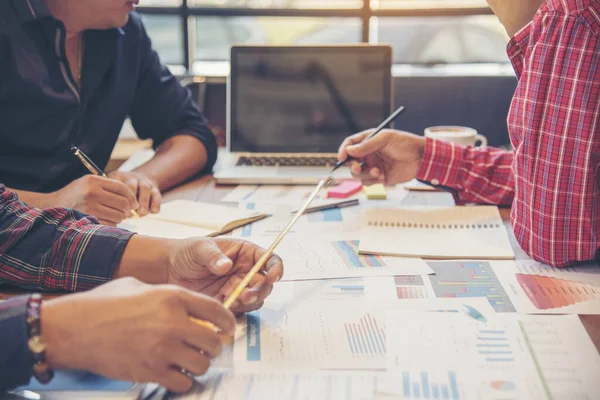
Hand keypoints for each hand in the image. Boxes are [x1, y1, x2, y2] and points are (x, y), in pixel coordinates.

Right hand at [42, 278, 234, 392]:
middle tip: (208, 347)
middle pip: (213, 342)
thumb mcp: (139, 286)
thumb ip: (166, 294)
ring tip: (191, 360)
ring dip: (200, 364)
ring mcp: (163, 349)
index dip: (228, 321)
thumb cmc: (103, 304)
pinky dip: (183, 380)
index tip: (228, 328)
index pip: (217, 311)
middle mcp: (173, 323)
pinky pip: (183, 382)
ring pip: (202, 364)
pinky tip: (176, 373)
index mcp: (173, 297)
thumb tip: (184, 305)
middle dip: (214, 346)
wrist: (75, 329)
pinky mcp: (151, 371)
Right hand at [51, 175, 138, 225]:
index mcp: (94, 181)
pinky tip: (107, 221)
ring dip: (120, 218)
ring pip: (118, 215)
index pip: (122, 188)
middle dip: (128, 209)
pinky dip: (112, 224)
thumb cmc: (74, 195)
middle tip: (127, 212)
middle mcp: (92, 192)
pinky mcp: (88, 220)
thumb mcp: (88, 183)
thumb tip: (131, 199)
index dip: (131, 197)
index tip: (134, 204)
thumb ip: (107, 187)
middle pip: (123, 203)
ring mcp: (90, 207)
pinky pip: (110, 224)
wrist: (51, 206)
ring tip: (115, 216)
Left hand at [107, 171, 160, 215]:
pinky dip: (156, 203)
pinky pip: (156, 194)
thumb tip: (113, 213)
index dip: (117, 197)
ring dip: (143, 202)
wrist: (139, 179)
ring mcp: (144, 182)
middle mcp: (132, 178)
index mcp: (119, 177)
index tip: (116, 209)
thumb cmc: (121, 190)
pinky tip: (153, 211)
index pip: (116, 185)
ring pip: (145, 189)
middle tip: (129, 212)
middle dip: (131, 199)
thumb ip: (111, 197)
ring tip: (141, 213)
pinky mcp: (154, 188)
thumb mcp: (112, 188)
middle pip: (131, 186)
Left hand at [167, 238, 283, 314]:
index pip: (270, 259)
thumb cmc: (187, 252)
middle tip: (246, 295)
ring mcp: (237, 288)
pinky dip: (234, 310)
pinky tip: (220, 304)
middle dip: (259, 291)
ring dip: (247, 302)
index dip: (276, 268)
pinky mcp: (228, 302)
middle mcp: (246, 271)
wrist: (168, 271)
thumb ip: (213, 256)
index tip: (274, 277)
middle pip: (265, 283)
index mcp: (245, 253)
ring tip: (231, 300)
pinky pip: (239, 310)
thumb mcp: (199, 248)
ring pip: (255, 299)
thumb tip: (226, 266)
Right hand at [337, 129, 425, 184]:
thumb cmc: (405, 143)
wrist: (421, 158)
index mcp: (369, 141)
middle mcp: (369, 154)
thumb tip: (349, 150)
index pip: (350, 144)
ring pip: (358, 174)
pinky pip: (368, 182)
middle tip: (357, 167)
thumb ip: (367, 145)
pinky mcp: (379, 177)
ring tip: (377, 172)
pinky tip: (382, 176)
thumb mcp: (385, 139)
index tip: (341, 157)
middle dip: (352, 165)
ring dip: (364, 174)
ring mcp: (373, 166)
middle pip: (351, 161)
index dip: (343, 150)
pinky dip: (372, 180)